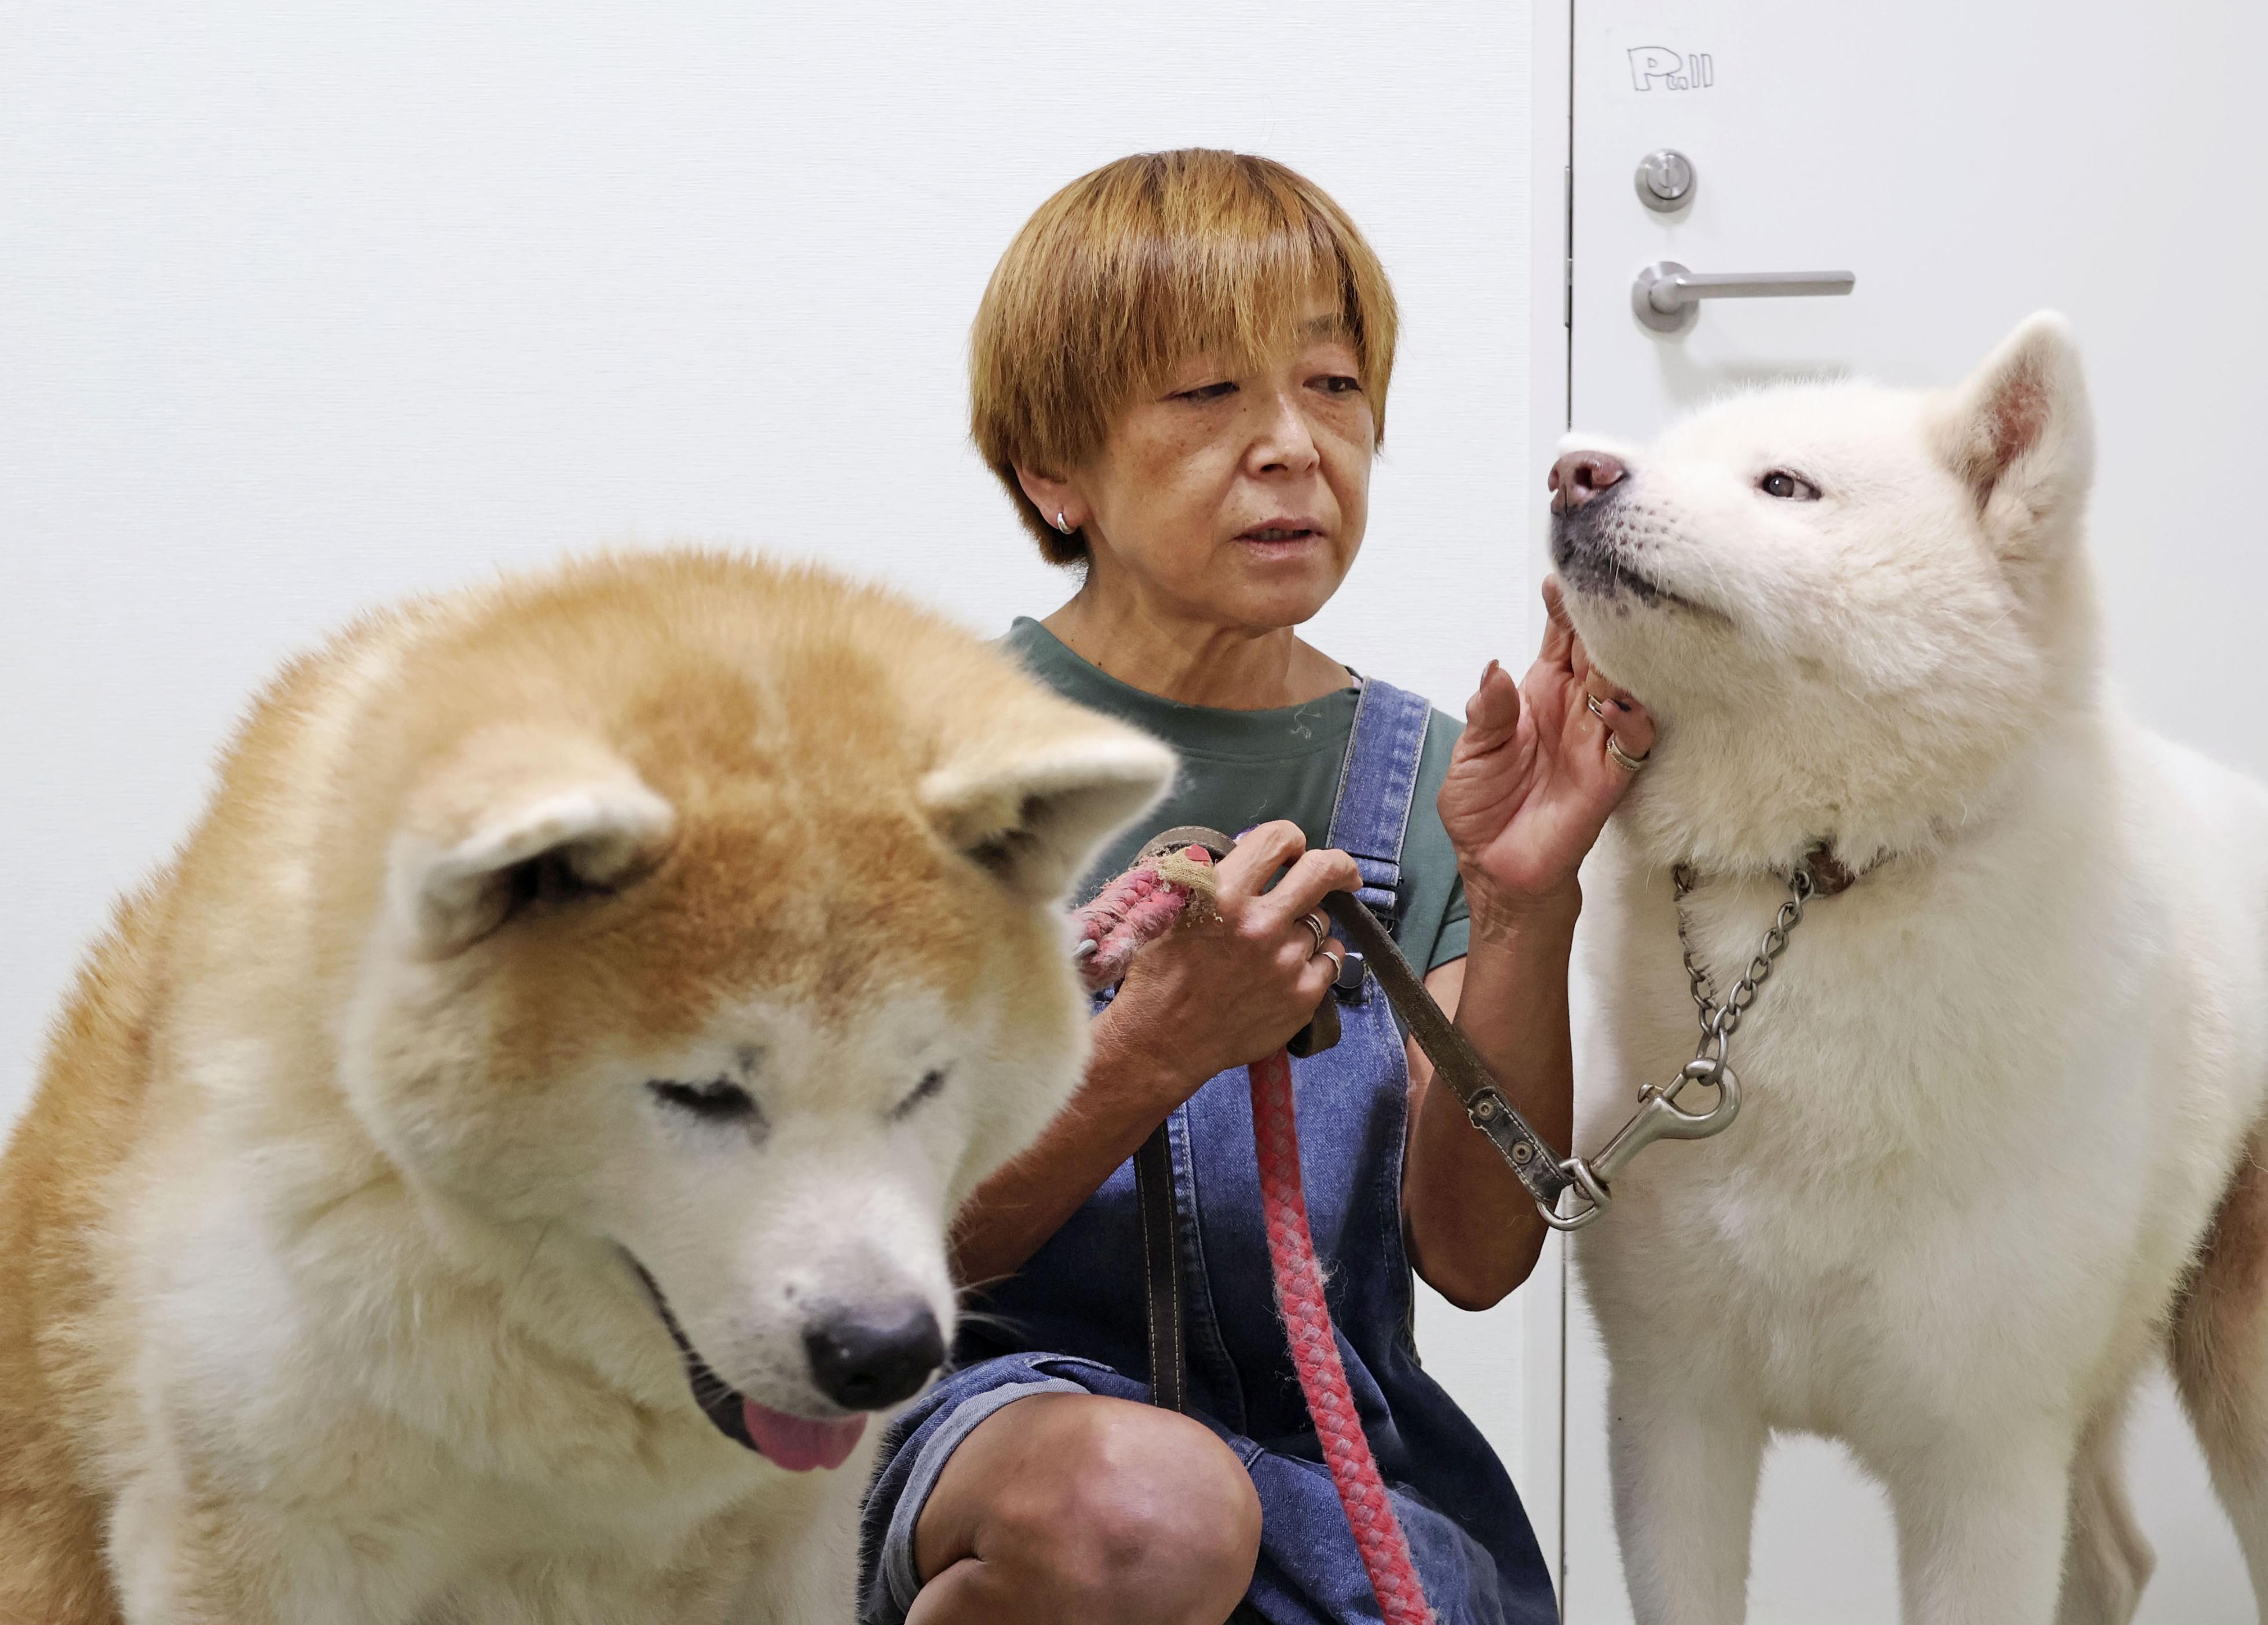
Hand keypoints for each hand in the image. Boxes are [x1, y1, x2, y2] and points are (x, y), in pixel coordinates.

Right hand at [1096, 821, 1358, 1103]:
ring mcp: (1287, 962)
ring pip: (1322, 921)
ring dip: (1306, 924)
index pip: (1279, 839)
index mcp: (1224, 894)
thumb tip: (1250, 854)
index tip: (1291, 849)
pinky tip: (1291, 967)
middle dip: (1337, 866)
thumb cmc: (1158, 975)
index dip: (1289, 838)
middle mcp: (1261, 924)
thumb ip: (1210, 877)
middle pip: (1322, 871)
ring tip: (1279, 943)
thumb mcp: (1169, 909)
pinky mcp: (1303, 996)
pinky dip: (1317, 958)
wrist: (1160, 1042)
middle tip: (1339, 873)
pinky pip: (1332, 959)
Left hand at [1437, 576, 1655, 929]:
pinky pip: (1636, 740)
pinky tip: (1617, 705)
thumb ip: (1488, 713)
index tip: (1560, 578)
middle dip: (1604, 619)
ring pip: (1627, 685)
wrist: (1496, 867)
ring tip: (1617, 633)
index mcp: (1540, 694)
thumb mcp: (1472, 755)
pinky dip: (1633, 720)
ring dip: (1626, 660)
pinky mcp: (1611, 775)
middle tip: (1604, 586)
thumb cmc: (1484, 809)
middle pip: (1600, 651)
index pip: (1560, 639)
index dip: (1563, 609)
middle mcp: (1576, 708)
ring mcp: (1597, 738)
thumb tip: (1493, 669)